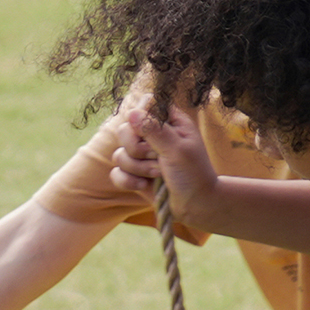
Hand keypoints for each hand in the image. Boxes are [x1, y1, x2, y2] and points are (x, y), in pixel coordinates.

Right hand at [108, 97, 224, 229]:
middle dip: (138, 148)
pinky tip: (144, 185)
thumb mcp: (177, 149)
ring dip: (138, 167)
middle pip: (125, 130)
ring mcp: (142, 155)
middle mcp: (153, 135)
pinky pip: (115, 173)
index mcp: (170, 122)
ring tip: (159, 174)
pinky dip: (128, 181)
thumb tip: (133, 112)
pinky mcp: (134, 174)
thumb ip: (154, 130)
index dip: (142, 117)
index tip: (149, 132)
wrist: (194, 205)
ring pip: (119, 153)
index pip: (145, 105)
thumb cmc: (193, 173)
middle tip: (157, 157)